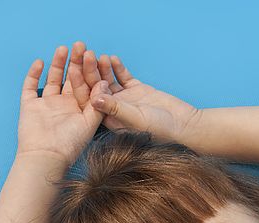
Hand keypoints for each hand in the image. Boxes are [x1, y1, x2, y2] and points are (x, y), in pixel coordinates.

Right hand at [16, 42, 109, 163]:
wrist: (45, 157)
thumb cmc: (70, 145)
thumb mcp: (90, 123)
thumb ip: (98, 102)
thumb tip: (105, 82)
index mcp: (79, 109)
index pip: (85, 85)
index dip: (89, 69)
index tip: (94, 54)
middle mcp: (63, 105)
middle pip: (70, 79)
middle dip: (75, 62)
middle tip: (80, 45)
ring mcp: (46, 104)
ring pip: (52, 79)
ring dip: (57, 64)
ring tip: (63, 49)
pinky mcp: (30, 105)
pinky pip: (30, 86)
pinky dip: (34, 74)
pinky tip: (40, 62)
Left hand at [83, 54, 203, 143]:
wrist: (184, 125)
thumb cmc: (161, 131)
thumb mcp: (136, 119)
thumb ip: (116, 108)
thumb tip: (94, 98)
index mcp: (109, 120)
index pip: (90, 101)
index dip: (81, 86)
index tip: (73, 69)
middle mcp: (114, 109)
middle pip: (97, 88)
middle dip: (90, 72)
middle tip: (85, 55)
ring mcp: (125, 99)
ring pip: (109, 80)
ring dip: (102, 68)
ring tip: (98, 55)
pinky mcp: (137, 90)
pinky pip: (124, 76)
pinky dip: (118, 68)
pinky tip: (112, 58)